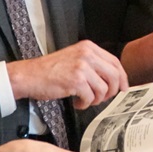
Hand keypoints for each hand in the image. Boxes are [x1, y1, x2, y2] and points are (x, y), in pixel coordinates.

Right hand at [8, 40, 128, 108]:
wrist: (29, 76)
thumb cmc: (50, 71)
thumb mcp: (74, 58)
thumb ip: (93, 64)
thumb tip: (113, 80)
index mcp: (88, 47)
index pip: (114, 62)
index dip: (122, 77)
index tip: (123, 88)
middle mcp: (87, 54)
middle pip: (114, 76)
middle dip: (112, 91)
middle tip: (103, 98)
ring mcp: (82, 67)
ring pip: (104, 89)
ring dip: (96, 100)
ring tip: (85, 100)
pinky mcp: (76, 81)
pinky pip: (91, 97)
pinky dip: (85, 104)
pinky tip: (77, 103)